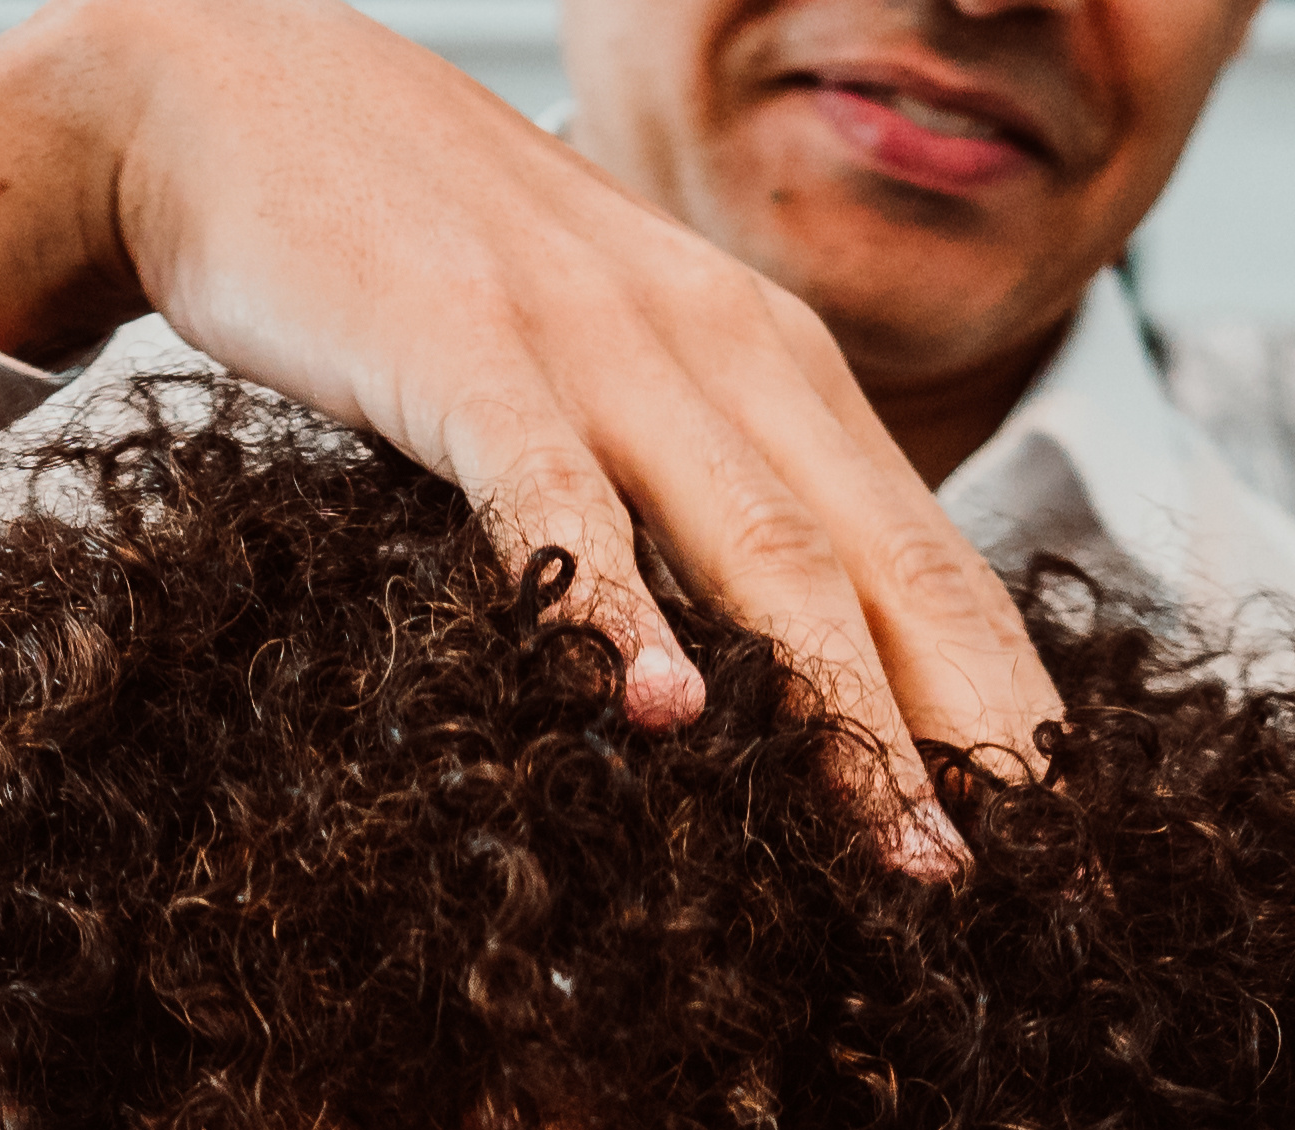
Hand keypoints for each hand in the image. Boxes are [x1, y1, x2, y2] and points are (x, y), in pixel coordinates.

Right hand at [0, 0, 1062, 866]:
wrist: (229, 87)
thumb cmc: (423, 251)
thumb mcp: (603, 353)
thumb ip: (696, 470)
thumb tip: (780, 648)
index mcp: (765, 351)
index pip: (924, 547)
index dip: (1003, 692)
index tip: (1065, 831)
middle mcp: (714, 342)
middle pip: (877, 566)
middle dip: (966, 730)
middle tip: (1025, 876)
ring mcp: (593, 343)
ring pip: (756, 549)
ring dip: (840, 711)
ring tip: (905, 844)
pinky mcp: (459, 352)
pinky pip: (554, 499)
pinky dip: (612, 605)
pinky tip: (661, 709)